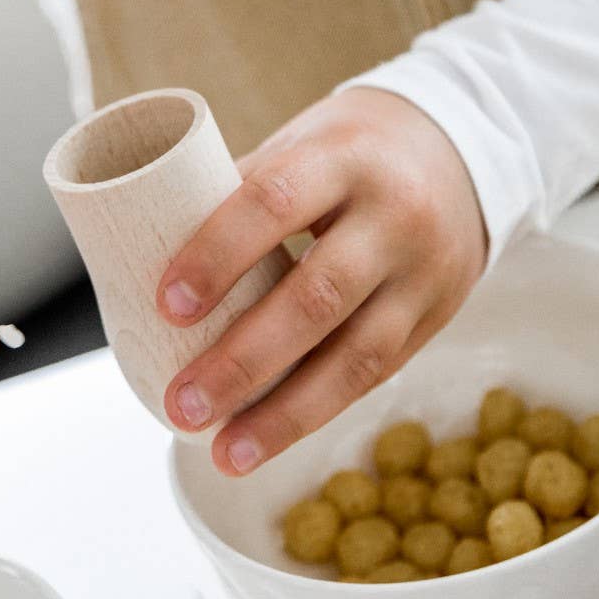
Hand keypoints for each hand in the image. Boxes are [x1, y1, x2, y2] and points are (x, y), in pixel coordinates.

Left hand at [156, 88, 487, 475]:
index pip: (275, 202)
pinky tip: (269, 439)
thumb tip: (141, 251)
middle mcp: (394, 217)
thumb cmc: (347, 150)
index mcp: (344, 159)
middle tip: (181, 402)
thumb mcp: (299, 145)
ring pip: (356, 356)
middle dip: (244, 360)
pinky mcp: (435, 318)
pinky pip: (375, 376)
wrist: (457, 151)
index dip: (219, 253)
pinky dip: (317, 412)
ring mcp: (423, 274)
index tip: (166, 303)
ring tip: (223, 452)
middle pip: (318, 297)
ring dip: (284, 414)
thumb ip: (237, 193)